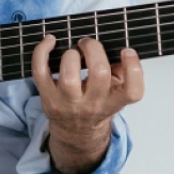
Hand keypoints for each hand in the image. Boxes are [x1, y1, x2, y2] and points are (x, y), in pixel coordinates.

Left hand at [31, 36, 144, 173]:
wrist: (76, 132)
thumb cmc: (96, 105)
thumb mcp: (116, 94)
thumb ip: (123, 73)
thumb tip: (118, 51)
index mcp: (114, 102)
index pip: (132, 91)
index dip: (133, 68)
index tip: (127, 51)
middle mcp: (93, 104)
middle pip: (99, 74)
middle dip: (94, 49)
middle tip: (88, 45)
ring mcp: (68, 102)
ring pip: (69, 76)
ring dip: (71, 55)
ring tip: (73, 52)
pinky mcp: (47, 96)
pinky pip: (40, 71)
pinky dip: (42, 52)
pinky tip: (49, 41)